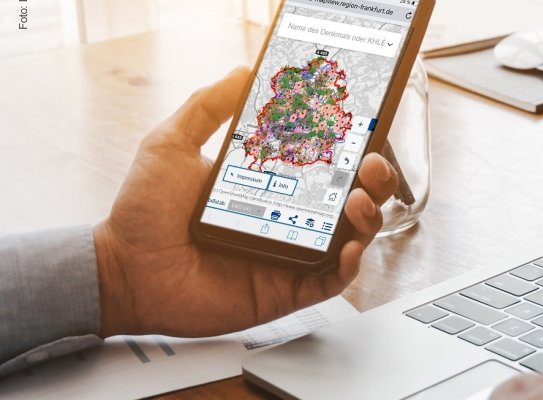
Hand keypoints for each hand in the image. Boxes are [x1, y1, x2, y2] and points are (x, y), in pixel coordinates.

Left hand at [93, 67, 398, 336]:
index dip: (352, 149)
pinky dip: (349, 265)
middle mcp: (288, 219)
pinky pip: (333, 280)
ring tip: (357, 201)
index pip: (326, 163)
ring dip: (367, 217)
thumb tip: (241, 73)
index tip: (362, 130)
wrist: (123, 271)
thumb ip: (207, 107)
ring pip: (352, 237)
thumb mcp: (172, 144)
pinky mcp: (287, 290)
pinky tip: (347, 248)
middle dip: (374, 180)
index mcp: (270, 185)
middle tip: (371, 165)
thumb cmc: (142, 215)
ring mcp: (291, 256)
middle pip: (353, 198)